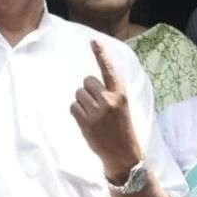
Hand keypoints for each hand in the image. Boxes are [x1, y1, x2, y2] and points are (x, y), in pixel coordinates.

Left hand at [70, 41, 143, 182]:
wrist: (123, 154)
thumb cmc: (122, 128)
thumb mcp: (122, 106)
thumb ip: (110, 93)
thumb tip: (89, 82)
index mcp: (121, 94)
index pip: (109, 70)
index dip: (101, 54)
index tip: (93, 41)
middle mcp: (109, 100)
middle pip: (87, 81)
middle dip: (88, 90)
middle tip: (96, 104)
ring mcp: (96, 112)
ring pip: (78, 94)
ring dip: (82, 101)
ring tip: (93, 114)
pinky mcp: (86, 123)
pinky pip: (73, 107)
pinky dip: (77, 112)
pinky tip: (87, 121)